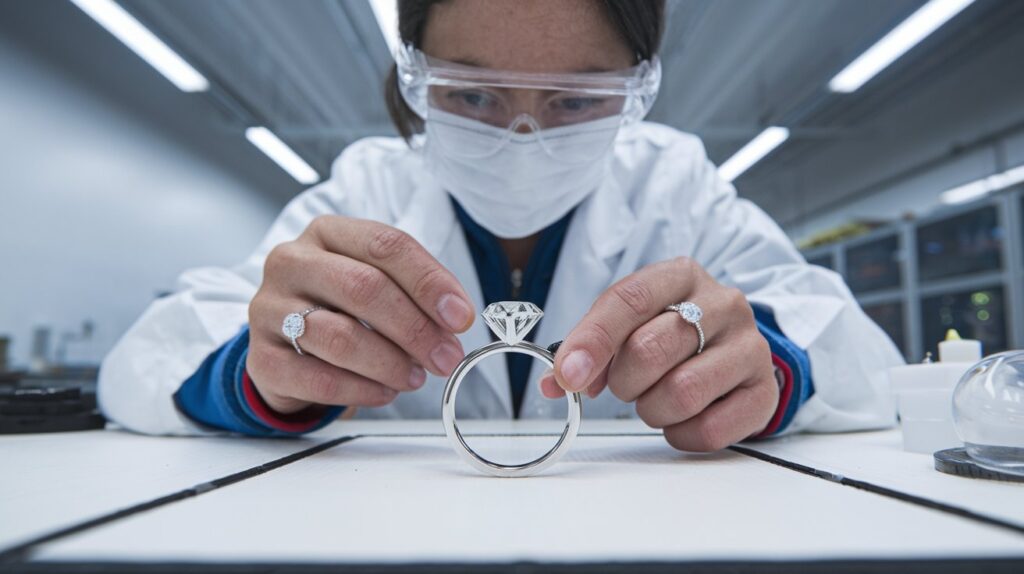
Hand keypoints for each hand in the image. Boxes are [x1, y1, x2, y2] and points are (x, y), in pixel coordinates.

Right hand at [247, 216, 474, 413]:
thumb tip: (456, 318)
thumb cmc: (340, 308)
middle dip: (416, 328)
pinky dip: (362, 390)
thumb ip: (414, 293)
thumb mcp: (376, 283)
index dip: (430, 282)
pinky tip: (384, 391)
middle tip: (446, 356)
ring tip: (415, 377)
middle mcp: (291, 263)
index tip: (461, 316)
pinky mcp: (261, 358)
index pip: (385, 245)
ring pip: (341, 337)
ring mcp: (268, 309)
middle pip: (364, 287)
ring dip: (391, 363)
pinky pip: (319, 379)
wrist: (287, 347)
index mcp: (326, 233)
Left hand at [540, 257, 778, 450]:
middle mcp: (723, 303)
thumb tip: (556, 383)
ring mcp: (750, 346)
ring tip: (655, 399)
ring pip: (681, 392)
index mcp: (681, 275)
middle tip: (624, 386)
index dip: (593, 339)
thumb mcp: (629, 324)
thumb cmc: (670, 333)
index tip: (568, 374)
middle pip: (651, 349)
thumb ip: (589, 347)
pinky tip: (681, 419)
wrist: (730, 350)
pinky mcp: (764, 392)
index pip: (631, 298)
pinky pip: (708, 429)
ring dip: (652, 408)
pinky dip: (680, 434)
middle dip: (623, 381)